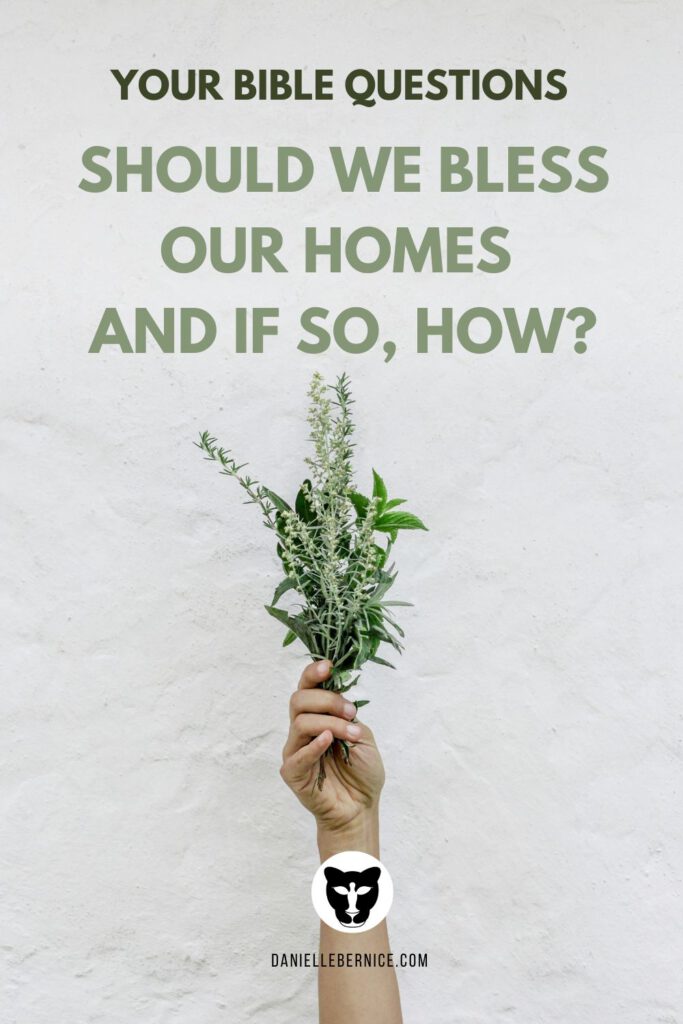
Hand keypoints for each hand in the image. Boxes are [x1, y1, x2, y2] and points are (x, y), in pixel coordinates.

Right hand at [280, 660, 384, 852]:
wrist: (361, 807)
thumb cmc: (361, 772)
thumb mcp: (362, 735)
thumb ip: (347, 716)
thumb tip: (339, 697)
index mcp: (318, 716)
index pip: (307, 688)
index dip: (313, 673)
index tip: (329, 666)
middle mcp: (302, 730)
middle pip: (299, 700)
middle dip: (327, 700)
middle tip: (350, 711)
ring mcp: (295, 750)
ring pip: (301, 723)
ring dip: (330, 723)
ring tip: (351, 734)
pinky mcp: (292, 772)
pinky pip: (298, 755)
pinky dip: (314, 745)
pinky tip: (328, 741)